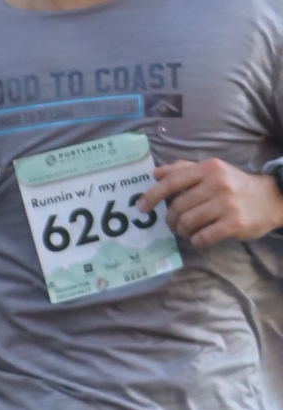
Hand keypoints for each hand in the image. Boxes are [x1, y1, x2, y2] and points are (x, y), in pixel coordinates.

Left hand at [145, 157, 282, 248]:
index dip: (152, 195)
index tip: (140, 207)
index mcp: (209, 168)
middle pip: (178, 206)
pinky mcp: (235, 223)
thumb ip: (183, 170)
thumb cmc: (235, 185)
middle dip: (171, 220)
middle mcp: (217, 183)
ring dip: (182, 231)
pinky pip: (203, 237)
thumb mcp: (212, 171)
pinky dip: (196, 241)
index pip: (173, 180)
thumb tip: (155, 173)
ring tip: (187, 231)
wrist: (271, 198)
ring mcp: (227, 204)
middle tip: (174, 225)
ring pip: (188, 222)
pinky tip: (200, 238)